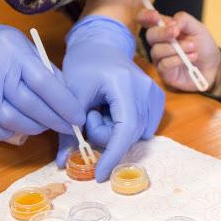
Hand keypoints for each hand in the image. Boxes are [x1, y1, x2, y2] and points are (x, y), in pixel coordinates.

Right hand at [0, 14, 84, 139]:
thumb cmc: (6, 47)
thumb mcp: (30, 50)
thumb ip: (49, 73)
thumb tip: (70, 101)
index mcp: (15, 53)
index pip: (44, 83)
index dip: (64, 105)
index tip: (79, 118)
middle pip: (29, 104)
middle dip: (54, 121)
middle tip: (68, 128)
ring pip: (9, 118)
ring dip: (33, 128)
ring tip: (45, 126)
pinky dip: (9, 131)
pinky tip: (21, 127)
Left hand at [57, 15, 164, 181]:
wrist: (102, 46)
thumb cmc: (84, 66)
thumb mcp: (71, 96)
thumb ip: (67, 131)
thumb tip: (62, 163)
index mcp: (124, 84)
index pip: (125, 129)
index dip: (113, 154)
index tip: (99, 174)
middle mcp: (146, 89)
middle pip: (131, 133)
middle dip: (107, 137)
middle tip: (90, 119)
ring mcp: (155, 93)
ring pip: (139, 133)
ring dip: (117, 133)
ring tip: (102, 112)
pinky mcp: (158, 98)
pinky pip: (145, 127)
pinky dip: (128, 128)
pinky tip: (115, 112)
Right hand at [137, 9, 220, 91]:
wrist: (213, 65)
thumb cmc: (204, 46)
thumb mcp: (198, 28)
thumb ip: (184, 20)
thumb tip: (171, 23)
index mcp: (165, 28)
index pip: (146, 20)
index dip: (145, 16)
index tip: (155, 16)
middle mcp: (160, 42)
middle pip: (150, 35)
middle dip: (163, 33)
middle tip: (176, 32)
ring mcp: (160, 58)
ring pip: (157, 50)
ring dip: (176, 48)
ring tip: (192, 47)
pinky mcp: (165, 72)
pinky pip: (164, 64)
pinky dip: (178, 60)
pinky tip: (191, 57)